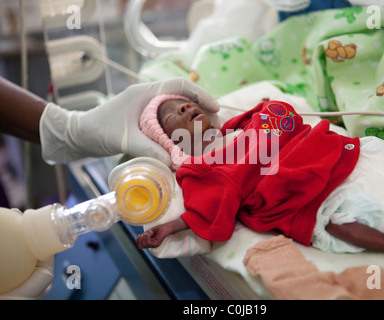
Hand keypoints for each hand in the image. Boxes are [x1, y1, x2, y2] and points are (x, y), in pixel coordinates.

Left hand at [40, 78, 219, 163]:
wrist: (78, 136)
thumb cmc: (98, 130)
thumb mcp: (124, 139)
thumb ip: (149, 150)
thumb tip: (175, 164)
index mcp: (146, 93)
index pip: (180, 85)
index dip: (201, 94)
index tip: (216, 109)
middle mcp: (150, 98)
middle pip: (184, 98)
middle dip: (203, 111)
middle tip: (216, 128)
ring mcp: (148, 110)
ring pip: (179, 111)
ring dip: (194, 122)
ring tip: (207, 137)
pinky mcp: (146, 122)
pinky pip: (170, 122)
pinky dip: (182, 131)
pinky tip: (188, 144)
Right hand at [136, 225, 172, 248]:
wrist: (166, 227)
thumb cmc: (158, 229)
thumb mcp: (148, 233)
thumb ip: (143, 237)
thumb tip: (138, 241)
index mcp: (149, 244)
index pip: (139, 246)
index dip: (137, 241)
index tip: (140, 235)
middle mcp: (151, 246)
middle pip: (140, 246)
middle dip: (141, 238)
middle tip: (146, 233)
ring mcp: (154, 245)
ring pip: (144, 243)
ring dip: (145, 236)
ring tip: (150, 232)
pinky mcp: (156, 244)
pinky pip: (148, 241)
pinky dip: (148, 235)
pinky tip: (152, 232)